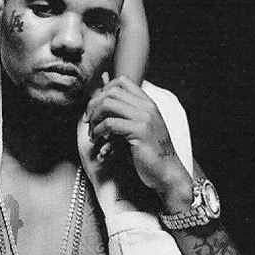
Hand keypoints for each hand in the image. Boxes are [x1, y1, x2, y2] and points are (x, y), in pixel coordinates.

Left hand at [84, 75, 190, 199]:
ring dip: (94, 119)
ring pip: (108, 105)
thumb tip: (103, 99)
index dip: (103, 92)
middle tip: (87, 121)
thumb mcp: (136, 129)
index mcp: (148, 103)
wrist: (167, 172)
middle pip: (111, 92)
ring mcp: (145, 118)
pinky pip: (110, 124)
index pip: (121, 81)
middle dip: (93, 105)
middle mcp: (147, 107)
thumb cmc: (149, 153)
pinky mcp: (140, 131)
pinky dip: (99, 131)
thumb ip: (121, 114)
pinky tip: (98, 140)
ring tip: (92, 133)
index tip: (95, 108)